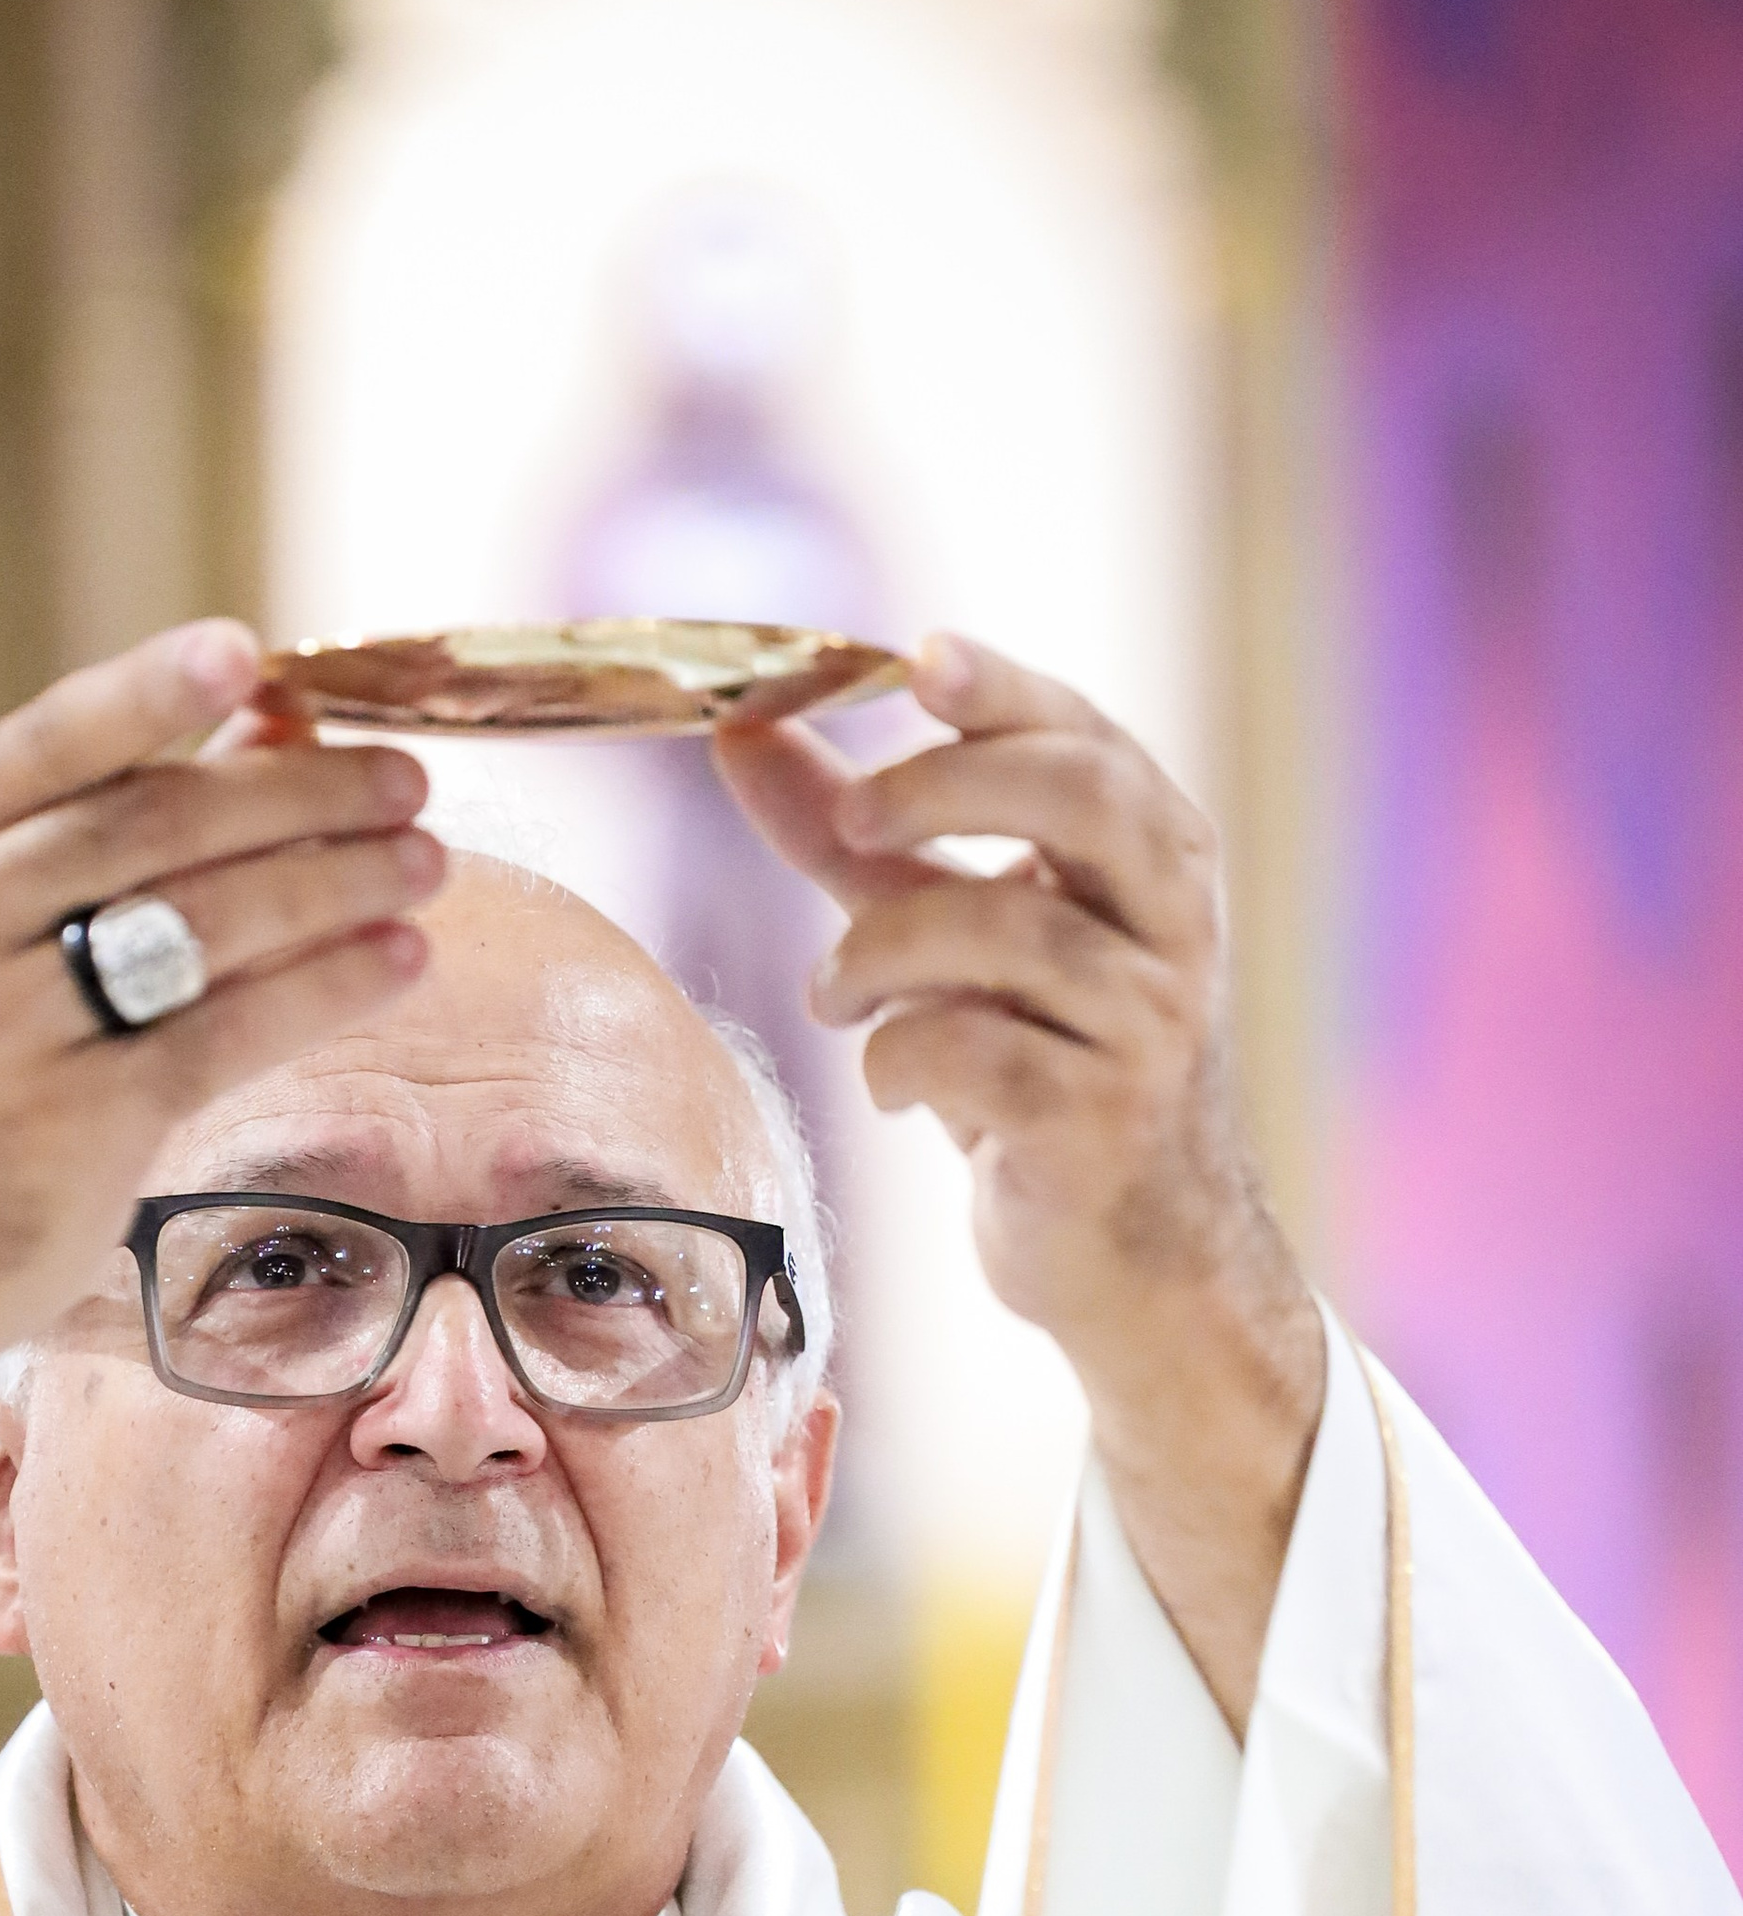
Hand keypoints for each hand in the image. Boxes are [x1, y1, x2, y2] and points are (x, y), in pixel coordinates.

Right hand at [0, 618, 443, 1775]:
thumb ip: (74, 841)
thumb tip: (257, 729)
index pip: (53, 741)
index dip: (158, 689)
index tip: (255, 652)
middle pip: (158, 823)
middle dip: (301, 793)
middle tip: (405, 782)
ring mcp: (4, 1030)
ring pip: (209, 922)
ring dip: (339, 882)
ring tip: (425, 863)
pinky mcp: (77, 1126)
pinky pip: (232, 1031)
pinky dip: (329, 986)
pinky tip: (397, 961)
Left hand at [714, 635, 1323, 1727]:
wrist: (1139, 1258)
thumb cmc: (1045, 1072)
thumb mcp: (955, 939)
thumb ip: (857, 837)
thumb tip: (742, 730)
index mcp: (1157, 860)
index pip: (1087, 738)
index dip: (1003, 691)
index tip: (914, 656)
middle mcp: (1173, 929)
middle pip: (1077, 799)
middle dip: (948, 788)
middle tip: (854, 818)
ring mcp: (1149, 1027)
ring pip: (1005, 932)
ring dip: (880, 955)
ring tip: (838, 996)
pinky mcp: (1100, 1123)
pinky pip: (973, 1052)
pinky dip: (898, 1058)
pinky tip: (892, 1082)